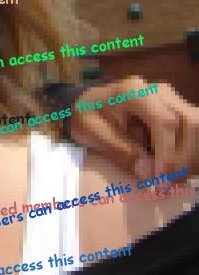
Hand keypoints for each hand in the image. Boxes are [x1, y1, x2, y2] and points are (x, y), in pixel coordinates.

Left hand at [70, 76, 198, 178]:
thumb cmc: (86, 116)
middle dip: (180, 159)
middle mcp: (155, 89)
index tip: (159, 181)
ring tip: (167, 180)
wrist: (85, 104)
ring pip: (194, 127)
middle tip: (164, 185)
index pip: (165, 122)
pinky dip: (186, 154)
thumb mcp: (92, 133)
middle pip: (188, 124)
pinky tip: (171, 171)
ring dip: (187, 157)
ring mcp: (168, 97)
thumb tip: (149, 171)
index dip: (167, 154)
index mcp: (133, 91)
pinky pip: (191, 131)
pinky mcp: (174, 108)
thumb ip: (120, 150)